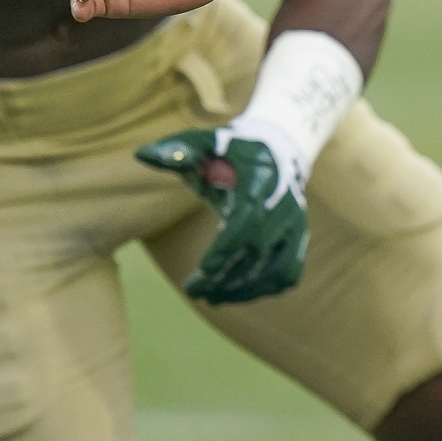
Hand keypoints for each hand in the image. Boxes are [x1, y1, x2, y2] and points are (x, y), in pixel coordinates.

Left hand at [136, 127, 309, 304]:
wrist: (277, 148)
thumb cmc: (232, 149)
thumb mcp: (206, 143)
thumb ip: (179, 150)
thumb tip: (142, 155)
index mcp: (263, 178)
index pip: (250, 216)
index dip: (229, 245)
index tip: (205, 269)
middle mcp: (286, 202)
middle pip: (258, 248)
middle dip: (226, 274)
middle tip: (192, 290)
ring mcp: (295, 223)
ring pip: (277, 268)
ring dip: (244, 289)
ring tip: (209, 297)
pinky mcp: (298, 238)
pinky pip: (288, 273)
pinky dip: (264, 289)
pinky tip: (234, 293)